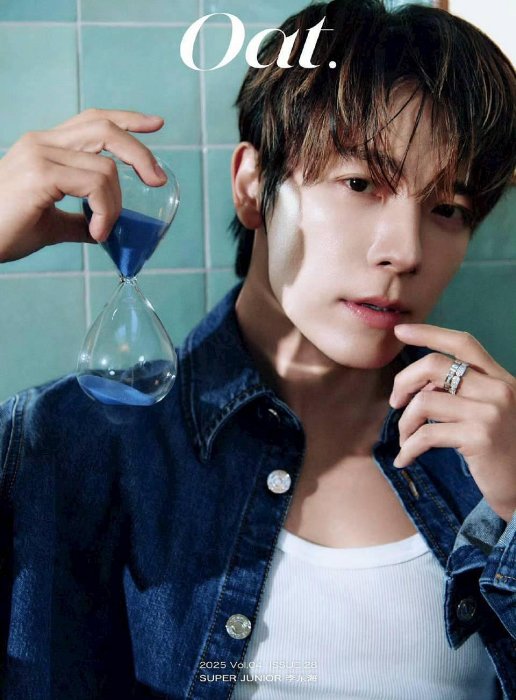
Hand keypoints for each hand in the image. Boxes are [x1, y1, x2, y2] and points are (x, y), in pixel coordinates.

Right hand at [0, 108, 166, 262]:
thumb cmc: (6, 232)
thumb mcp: (52, 223)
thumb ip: (80, 219)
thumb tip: (104, 228)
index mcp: (45, 146)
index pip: (94, 120)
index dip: (128, 119)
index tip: (156, 124)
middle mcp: (42, 142)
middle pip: (105, 128)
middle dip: (140, 153)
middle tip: (158, 180)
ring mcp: (40, 154)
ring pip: (106, 167)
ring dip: (116, 204)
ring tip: (103, 230)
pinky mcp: (40, 174)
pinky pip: (95, 185)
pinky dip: (106, 211)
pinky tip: (97, 232)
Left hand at [390, 324, 515, 522]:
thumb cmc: (499, 451)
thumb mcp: (487, 412)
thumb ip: (461, 392)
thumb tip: (419, 383)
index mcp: (500, 378)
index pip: (463, 342)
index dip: (429, 333)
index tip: (400, 331)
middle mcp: (499, 389)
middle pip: (435, 365)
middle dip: (404, 381)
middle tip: (395, 403)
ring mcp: (490, 412)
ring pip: (424, 400)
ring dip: (405, 423)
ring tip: (405, 440)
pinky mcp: (480, 437)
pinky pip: (426, 434)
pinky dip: (408, 448)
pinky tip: (404, 460)